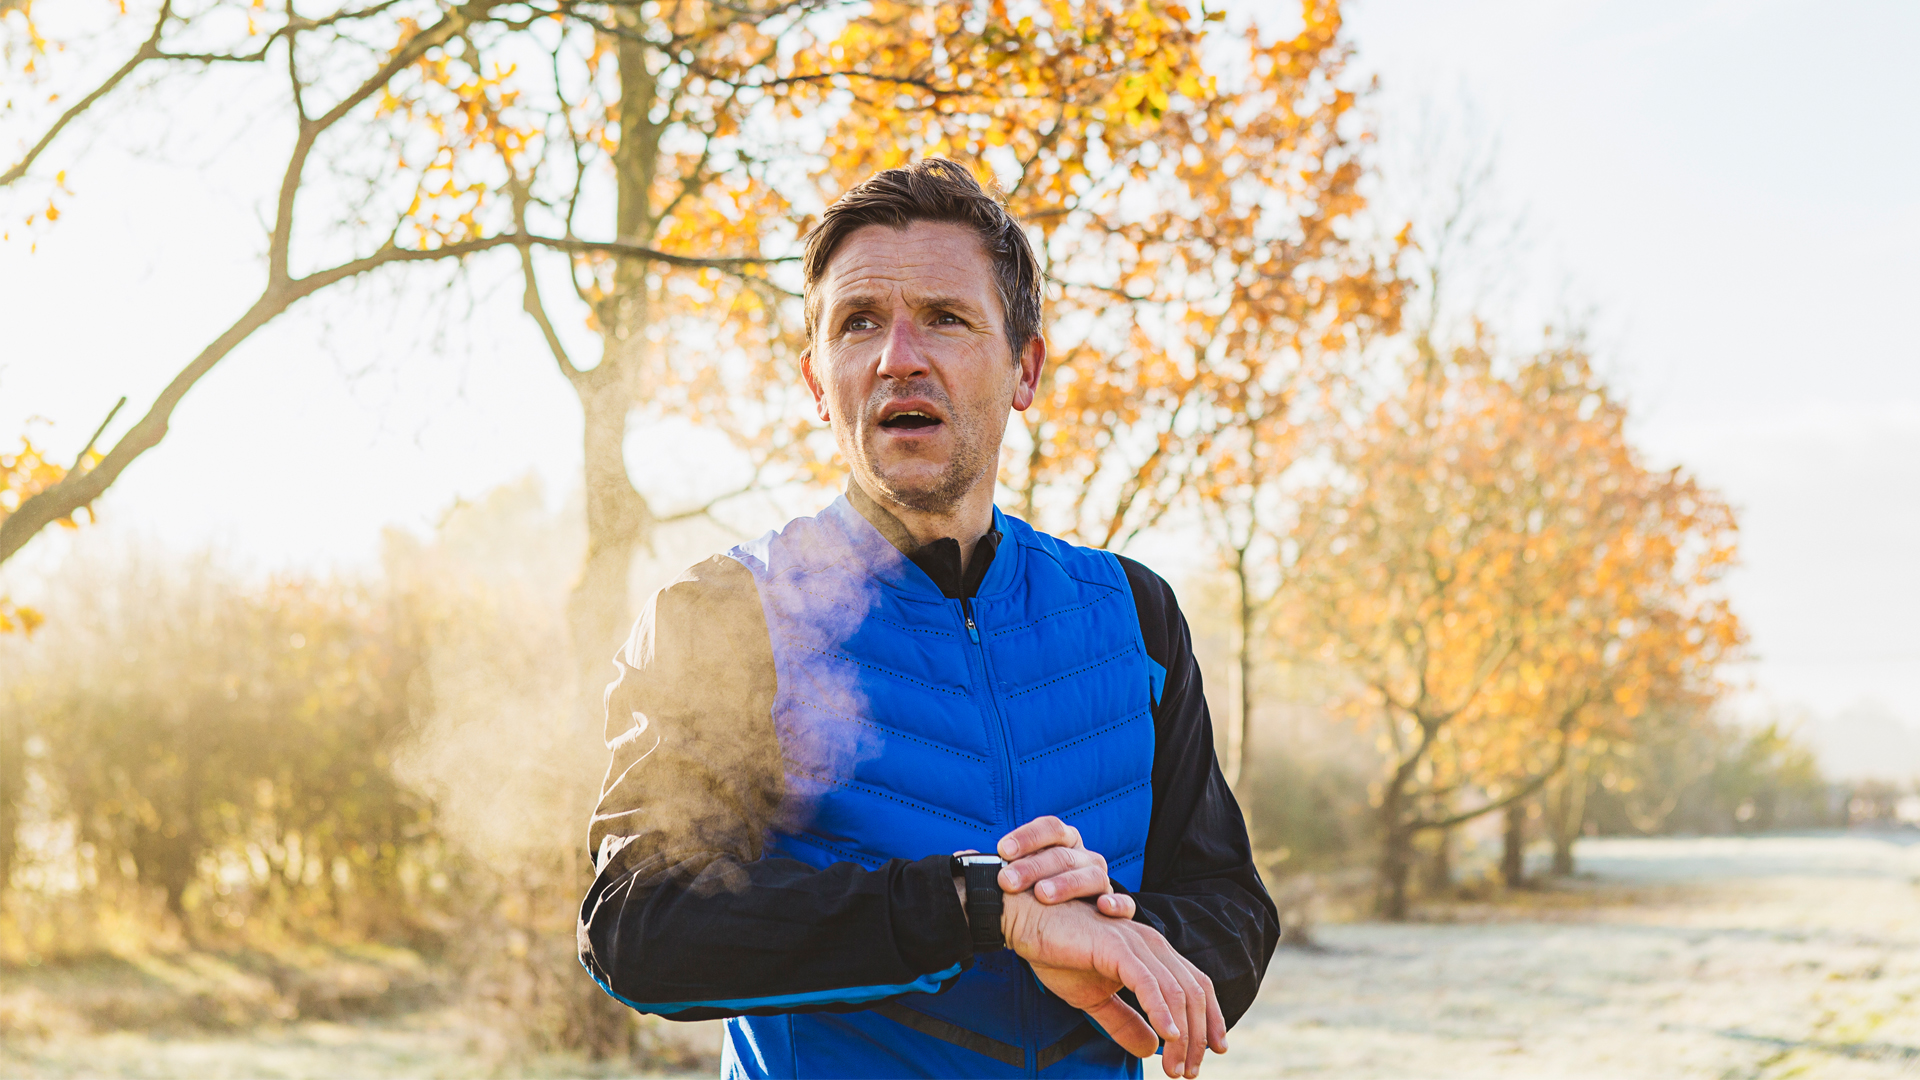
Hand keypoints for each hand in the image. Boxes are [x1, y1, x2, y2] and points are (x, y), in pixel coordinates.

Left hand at [996, 815, 1135, 918]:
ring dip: (1066, 884)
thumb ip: (1003, 866)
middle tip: (1007, 882)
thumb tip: (960, 859)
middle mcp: (1084, 856)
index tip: (1001, 850)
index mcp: (1063, 841)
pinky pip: (1124, 903)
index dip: (1026, 837)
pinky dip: (1117, 904)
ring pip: (1090, 876)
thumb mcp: (1025, 874)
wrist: (1073, 921)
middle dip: (1032, 867)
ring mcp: (1101, 879)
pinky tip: (1103, 909)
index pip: (1049, 828)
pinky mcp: (1116, 904)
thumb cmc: (1040, 891)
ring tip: (1042, 895)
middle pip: (1061, 854)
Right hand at [1001, 889, 1227, 1078]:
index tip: (1214, 1051)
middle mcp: (1152, 944)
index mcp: (1151, 953)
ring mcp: (1136, 943)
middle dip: (1198, 1037)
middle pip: (1193, 992)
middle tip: (1187, 1072)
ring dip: (1182, 1035)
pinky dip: (1161, 1011)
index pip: (1196, 985)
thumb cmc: (1057, 953)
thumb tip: (1150, 1049)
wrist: (1026, 922)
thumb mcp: (1094, 998)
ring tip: (1176, 1068)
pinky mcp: (1116, 947)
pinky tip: (1167, 1036)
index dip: (1211, 1018)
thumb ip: (1123, 1022)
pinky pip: (1148, 982)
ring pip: (1175, 992)